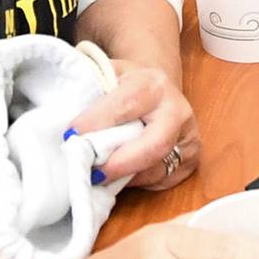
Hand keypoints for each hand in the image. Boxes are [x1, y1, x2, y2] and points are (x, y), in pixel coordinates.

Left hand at [68, 60, 198, 189]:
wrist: (158, 90)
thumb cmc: (125, 87)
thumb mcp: (107, 76)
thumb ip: (89, 91)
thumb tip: (68, 126)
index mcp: (153, 84)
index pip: (125, 106)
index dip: (97, 123)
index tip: (70, 136)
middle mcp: (177, 109)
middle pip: (155, 145)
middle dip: (120, 163)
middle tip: (92, 173)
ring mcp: (188, 136)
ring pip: (157, 168)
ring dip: (125, 177)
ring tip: (100, 173)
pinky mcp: (190, 159)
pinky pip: (162, 180)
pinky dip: (138, 182)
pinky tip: (123, 173)